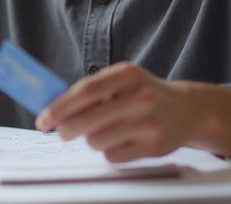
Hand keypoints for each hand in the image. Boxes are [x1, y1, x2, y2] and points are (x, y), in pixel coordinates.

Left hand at [34, 62, 197, 162]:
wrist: (188, 109)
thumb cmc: (144, 93)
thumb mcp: (122, 80)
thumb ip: (92, 91)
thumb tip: (53, 109)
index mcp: (128, 74)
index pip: (85, 91)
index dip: (59, 107)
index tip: (42, 119)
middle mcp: (141, 97)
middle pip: (88, 120)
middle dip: (67, 129)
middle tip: (61, 132)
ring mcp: (149, 122)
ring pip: (97, 141)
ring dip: (92, 140)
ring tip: (105, 131)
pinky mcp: (154, 146)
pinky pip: (113, 156)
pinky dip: (110, 151)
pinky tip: (123, 140)